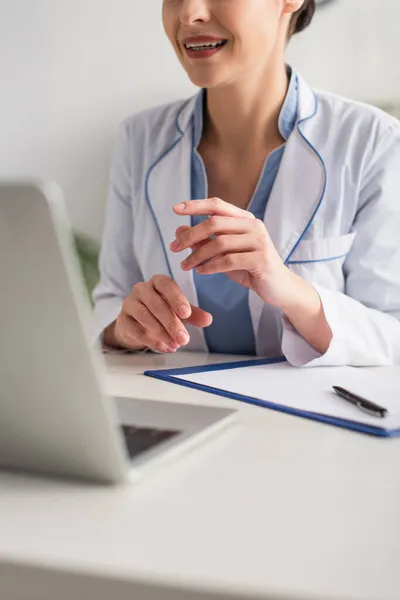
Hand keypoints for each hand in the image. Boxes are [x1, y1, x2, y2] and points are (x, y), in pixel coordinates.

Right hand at [112, 275, 211, 352]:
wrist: (136, 322)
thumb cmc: (161, 312)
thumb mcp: (180, 311)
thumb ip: (193, 314)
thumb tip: (207, 320)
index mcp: (158, 282)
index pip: (166, 285)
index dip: (176, 299)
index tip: (186, 314)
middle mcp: (141, 289)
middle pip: (156, 303)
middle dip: (172, 323)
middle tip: (184, 339)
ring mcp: (130, 303)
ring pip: (145, 316)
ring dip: (162, 333)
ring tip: (176, 345)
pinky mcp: (123, 319)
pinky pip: (136, 330)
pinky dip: (152, 341)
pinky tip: (164, 347)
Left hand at [170, 197, 296, 310]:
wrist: (279, 288)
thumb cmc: (249, 269)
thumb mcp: (223, 254)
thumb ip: (204, 242)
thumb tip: (179, 230)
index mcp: (245, 219)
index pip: (217, 205)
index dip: (195, 205)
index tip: (175, 209)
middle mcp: (254, 225)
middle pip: (214, 223)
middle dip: (190, 235)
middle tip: (173, 248)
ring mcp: (259, 241)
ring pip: (219, 243)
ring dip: (197, 255)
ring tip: (185, 266)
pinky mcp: (261, 259)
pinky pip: (229, 260)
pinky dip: (211, 266)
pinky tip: (201, 271)